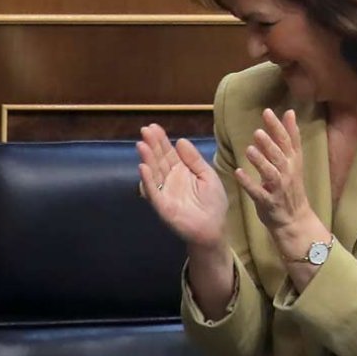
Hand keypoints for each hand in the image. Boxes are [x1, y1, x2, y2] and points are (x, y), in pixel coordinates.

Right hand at [137, 123, 227, 249]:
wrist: (214, 228)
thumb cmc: (213, 203)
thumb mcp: (207, 175)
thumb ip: (194, 159)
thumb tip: (180, 140)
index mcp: (181, 171)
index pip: (168, 152)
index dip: (161, 140)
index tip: (153, 126)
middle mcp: (170, 179)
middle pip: (159, 159)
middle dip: (152, 145)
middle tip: (145, 130)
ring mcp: (165, 192)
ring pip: (154, 173)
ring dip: (147, 159)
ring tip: (142, 145)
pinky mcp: (163, 206)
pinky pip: (153, 192)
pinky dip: (147, 180)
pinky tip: (142, 167)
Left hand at [234, 108, 313, 230]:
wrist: (294, 220)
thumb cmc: (290, 186)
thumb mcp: (293, 160)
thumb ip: (288, 138)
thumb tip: (289, 112)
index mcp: (293, 161)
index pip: (288, 141)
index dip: (279, 126)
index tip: (267, 112)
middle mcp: (288, 173)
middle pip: (280, 156)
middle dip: (270, 144)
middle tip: (257, 132)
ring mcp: (279, 188)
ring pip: (271, 173)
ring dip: (261, 162)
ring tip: (249, 150)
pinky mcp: (269, 202)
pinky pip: (258, 192)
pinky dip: (248, 183)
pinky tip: (238, 172)